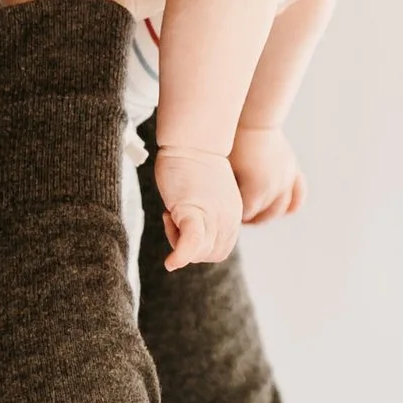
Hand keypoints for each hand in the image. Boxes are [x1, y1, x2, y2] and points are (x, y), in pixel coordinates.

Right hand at [155, 146, 243, 269]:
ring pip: (200, 252)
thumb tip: (193, 230)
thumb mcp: (208, 195)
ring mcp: (214, 216)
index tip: (183, 223)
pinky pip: (192, 243)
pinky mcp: (194, 210)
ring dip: (180, 243)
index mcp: (233, 216)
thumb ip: (207, 214)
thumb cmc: (193, 164)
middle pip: (211, 254)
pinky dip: (182, 255)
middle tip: (173, 221)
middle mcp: (228, 218)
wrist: (191, 140)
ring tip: (170, 216)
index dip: (199, 246)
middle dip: (190, 248)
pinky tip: (171, 262)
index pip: (219, 249)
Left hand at [230, 126, 305, 223]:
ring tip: (256, 210)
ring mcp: (286, 179)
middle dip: (251, 218)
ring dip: (268, 213)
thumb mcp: (225, 169)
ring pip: (281, 208)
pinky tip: (280, 207)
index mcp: (257, 189)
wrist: (255, 119)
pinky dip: (290, 205)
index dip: (235, 216)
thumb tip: (220, 207)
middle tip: (239, 215)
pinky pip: (298, 195)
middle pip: (265, 215)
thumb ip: (227, 191)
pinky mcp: (293, 170)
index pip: (246, 215)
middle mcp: (275, 187)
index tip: (226, 214)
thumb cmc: (235, 143)